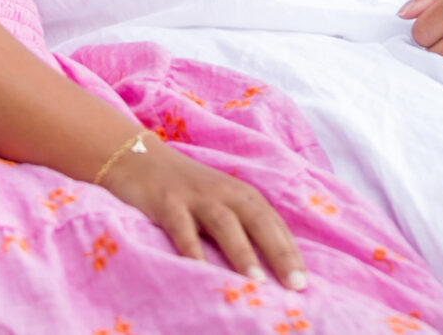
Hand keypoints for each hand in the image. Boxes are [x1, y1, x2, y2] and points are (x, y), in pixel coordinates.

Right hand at [101, 136, 309, 289]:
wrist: (138, 157)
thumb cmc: (185, 188)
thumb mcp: (219, 201)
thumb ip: (241, 224)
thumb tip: (270, 264)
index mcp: (241, 194)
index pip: (273, 222)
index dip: (290, 251)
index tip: (304, 282)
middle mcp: (223, 192)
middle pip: (258, 220)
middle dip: (279, 252)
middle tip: (295, 284)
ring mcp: (195, 195)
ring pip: (225, 222)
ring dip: (242, 251)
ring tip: (257, 281)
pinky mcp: (167, 201)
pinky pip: (181, 227)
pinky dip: (192, 249)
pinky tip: (201, 271)